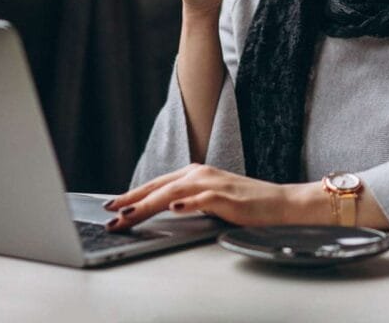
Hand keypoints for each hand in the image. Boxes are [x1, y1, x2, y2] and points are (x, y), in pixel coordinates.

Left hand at [103, 164, 301, 230]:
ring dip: (148, 204)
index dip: (132, 194)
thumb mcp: (209, 198)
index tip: (112, 206)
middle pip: (158, 187)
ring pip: (172, 192)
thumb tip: (161, 208)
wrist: (277, 202)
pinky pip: (202, 199)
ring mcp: (212, 184)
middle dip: (132, 201)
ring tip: (130, 214)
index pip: (156, 184)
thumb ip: (187, 199)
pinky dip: (186, 203)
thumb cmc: (244, 202)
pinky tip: (173, 208)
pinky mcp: (226, 196)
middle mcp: (199, 174)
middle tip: (111, 214)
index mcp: (193, 173)